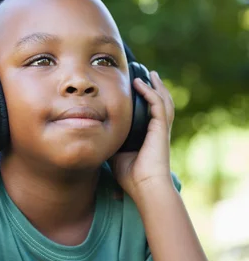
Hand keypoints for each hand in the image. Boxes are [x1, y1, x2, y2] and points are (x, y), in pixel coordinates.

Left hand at [110, 71, 174, 196]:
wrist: (145, 187)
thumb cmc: (131, 176)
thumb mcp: (116, 154)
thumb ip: (112, 141)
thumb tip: (96, 133)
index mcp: (150, 136)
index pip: (151, 113)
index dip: (148, 100)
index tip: (139, 89)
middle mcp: (158, 130)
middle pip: (161, 103)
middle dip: (156, 88)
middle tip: (149, 74)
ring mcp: (161, 129)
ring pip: (163, 101)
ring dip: (156, 86)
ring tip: (151, 74)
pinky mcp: (160, 129)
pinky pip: (157, 105)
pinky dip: (150, 92)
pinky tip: (141, 84)